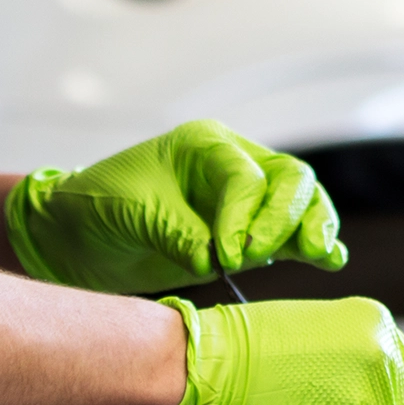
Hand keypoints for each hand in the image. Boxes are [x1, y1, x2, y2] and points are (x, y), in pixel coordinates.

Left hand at [3, 119, 346, 294]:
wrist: (75, 235)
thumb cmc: (96, 206)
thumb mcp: (130, 211)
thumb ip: (175, 232)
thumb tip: (211, 259)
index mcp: (205, 145)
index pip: (246, 177)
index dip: (244, 216)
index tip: (227, 255)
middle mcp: (232, 166)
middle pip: (289, 181)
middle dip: (284, 219)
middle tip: (254, 256)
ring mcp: (243, 202)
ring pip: (299, 205)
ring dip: (311, 228)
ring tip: (318, 253)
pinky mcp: (244, 236)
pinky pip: (288, 236)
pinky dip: (309, 245)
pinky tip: (328, 258)